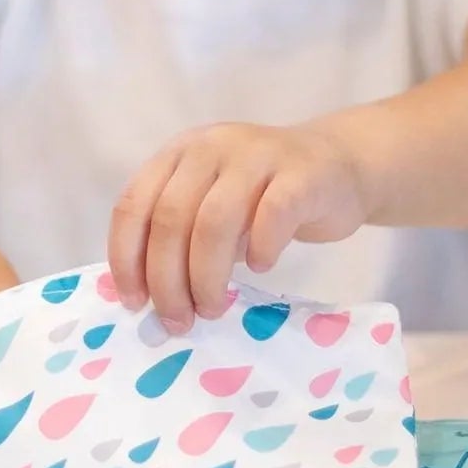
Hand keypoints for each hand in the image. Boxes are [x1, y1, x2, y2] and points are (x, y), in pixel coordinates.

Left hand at [107, 121, 371, 329]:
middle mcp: (211, 147)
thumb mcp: (213, 205)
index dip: (127, 258)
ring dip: (206, 276)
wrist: (339, 164)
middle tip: (179, 319)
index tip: (135, 303)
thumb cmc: (265, 197)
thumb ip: (183, 237)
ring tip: (213, 308)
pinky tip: (261, 267)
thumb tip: (152, 298)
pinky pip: (271, 215)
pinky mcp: (300, 174)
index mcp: (179, 154)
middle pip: (171, 218)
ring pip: (214, 221)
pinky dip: (260, 249)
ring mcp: (257, 155)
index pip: (134, 205)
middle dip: (167, 279)